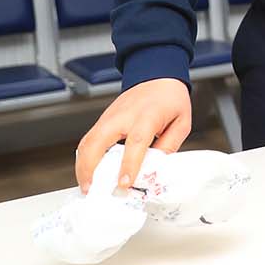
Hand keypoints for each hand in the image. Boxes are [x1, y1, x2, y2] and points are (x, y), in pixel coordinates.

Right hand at [74, 78, 191, 193]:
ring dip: (83, 166)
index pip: (136, 142)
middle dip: (90, 168)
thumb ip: (169, 146)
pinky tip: (88, 172)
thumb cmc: (170, 98)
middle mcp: (123, 116)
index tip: (123, 183)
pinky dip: (84, 158)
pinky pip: (88, 140)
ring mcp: (109, 117)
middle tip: (91, 189)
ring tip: (87, 186)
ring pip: (86, 142)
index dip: (128, 164)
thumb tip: (154, 168)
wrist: (157, 75)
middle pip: (97, 141)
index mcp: (147, 116)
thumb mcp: (181, 122)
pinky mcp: (103, 119)